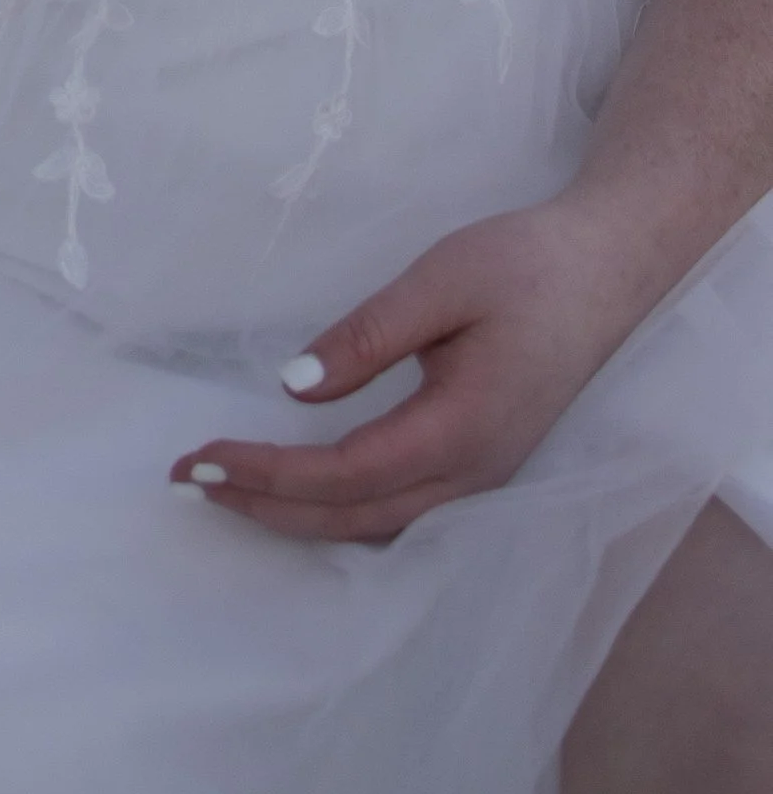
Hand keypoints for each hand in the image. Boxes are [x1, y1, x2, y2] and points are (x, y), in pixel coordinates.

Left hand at [171, 196, 657, 542]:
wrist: (607, 272)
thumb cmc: (526, 266)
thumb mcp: (441, 280)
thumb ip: (369, 337)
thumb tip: (295, 388)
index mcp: (463, 430)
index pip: (345, 474)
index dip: (267, 473)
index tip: (199, 457)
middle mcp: (476, 474)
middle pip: (354, 518)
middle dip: (265, 506)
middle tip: (186, 481)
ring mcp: (485, 479)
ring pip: (379, 526)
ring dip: (298, 516)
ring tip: (228, 491)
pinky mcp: (483, 465)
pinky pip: (402, 514)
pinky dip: (340, 513)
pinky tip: (300, 498)